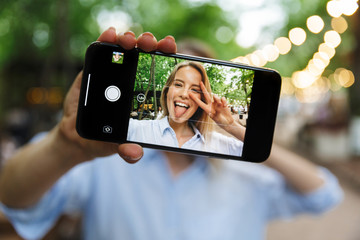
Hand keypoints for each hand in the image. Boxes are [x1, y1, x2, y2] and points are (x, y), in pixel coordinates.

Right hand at [59, 27, 176, 163]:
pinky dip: (106, 39)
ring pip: (125, 49)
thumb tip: (134, 153)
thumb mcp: (117, 146)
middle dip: (150, 44)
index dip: (166, 57)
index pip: (159, 71)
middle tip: (150, 44)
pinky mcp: (94, 68)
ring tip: (130, 40)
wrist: (77, 137)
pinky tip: (109, 35)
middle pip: (145, 55)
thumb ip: (127, 150)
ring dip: (129, 39)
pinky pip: (102, 50)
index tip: (170, 48)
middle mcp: (130, 79)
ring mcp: (112, 72)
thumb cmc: (104, 139)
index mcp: (142, 94)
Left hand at [189, 81, 233, 126]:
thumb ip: (216, 108)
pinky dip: (224, 101)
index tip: (189, 94)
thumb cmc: (220, 121)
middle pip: (206, 95)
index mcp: (207, 109)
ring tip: (221, 105)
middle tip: (200, 82)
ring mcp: (217, 103)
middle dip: (203, 88)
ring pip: (216, 96)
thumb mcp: (217, 117)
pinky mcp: (222, 102)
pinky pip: (223, 98)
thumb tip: (217, 99)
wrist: (227, 123)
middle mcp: (211, 105)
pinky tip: (225, 106)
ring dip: (217, 99)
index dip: (194, 98)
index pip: (199, 103)